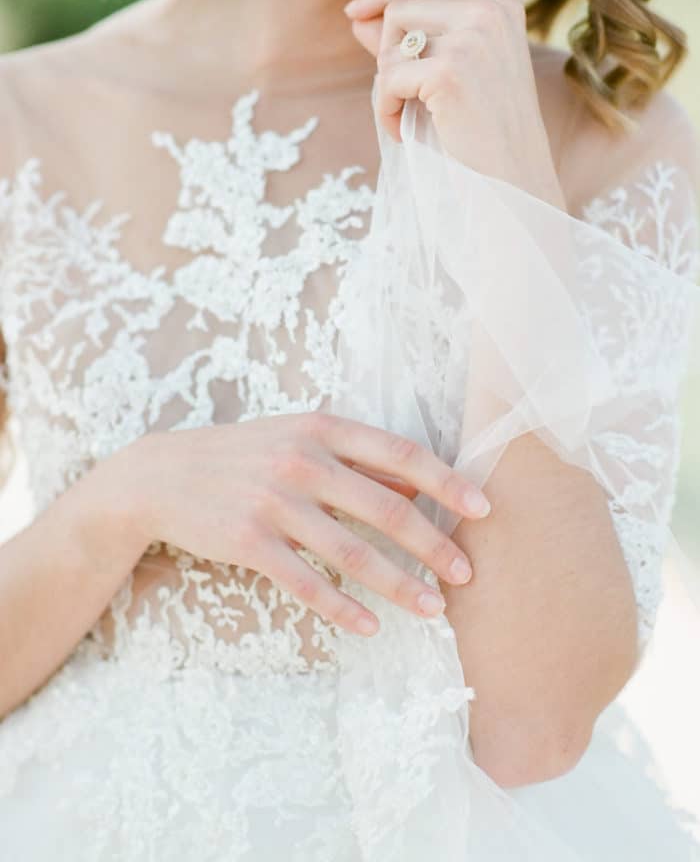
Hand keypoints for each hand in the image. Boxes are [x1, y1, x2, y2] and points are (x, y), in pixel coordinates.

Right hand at [116, 412, 490, 636]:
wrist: (162, 474)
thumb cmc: (244, 453)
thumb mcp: (299, 437)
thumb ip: (356, 456)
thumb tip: (418, 481)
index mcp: (321, 428)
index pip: (400, 453)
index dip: (446, 482)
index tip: (483, 508)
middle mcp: (302, 461)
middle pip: (387, 508)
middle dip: (434, 545)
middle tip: (467, 573)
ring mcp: (273, 502)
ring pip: (352, 553)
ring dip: (399, 586)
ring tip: (433, 609)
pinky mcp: (248, 542)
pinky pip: (306, 583)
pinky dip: (342, 608)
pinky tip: (370, 626)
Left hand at [344, 0, 564, 205]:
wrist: (515, 176)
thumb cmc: (485, 129)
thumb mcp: (452, 73)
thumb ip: (410, 40)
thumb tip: (357, 16)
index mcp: (499, 5)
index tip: (354, 12)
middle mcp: (489, 12)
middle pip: (400, 7)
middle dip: (384, 51)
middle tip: (396, 92)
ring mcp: (471, 39)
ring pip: (390, 45)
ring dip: (386, 85)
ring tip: (404, 116)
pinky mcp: (449, 72)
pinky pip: (388, 80)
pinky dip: (386, 109)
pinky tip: (400, 131)